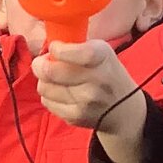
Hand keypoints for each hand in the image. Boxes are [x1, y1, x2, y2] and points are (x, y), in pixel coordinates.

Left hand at [32, 37, 146, 151]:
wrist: (123, 107)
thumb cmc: (105, 72)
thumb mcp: (100, 51)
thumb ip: (75, 46)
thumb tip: (48, 46)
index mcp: (102, 58)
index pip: (73, 53)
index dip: (57, 50)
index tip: (54, 47)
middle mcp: (95, 81)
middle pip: (50, 72)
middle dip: (40, 64)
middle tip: (42, 62)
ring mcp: (85, 101)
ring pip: (44, 87)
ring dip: (45, 80)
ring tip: (55, 78)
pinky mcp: (75, 116)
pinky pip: (47, 102)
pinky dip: (49, 95)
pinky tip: (61, 92)